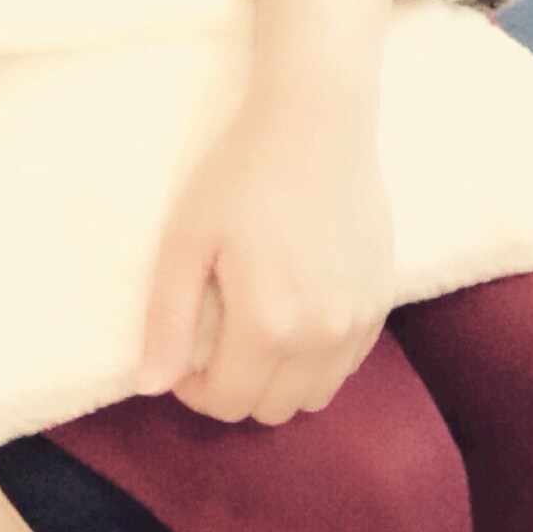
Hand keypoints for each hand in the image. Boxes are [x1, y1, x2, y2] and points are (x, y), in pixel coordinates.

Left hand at [134, 75, 395, 425]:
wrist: (316, 123)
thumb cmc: (242, 173)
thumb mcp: (187, 240)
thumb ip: (169, 319)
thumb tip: (150, 385)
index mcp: (267, 322)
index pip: (228, 402)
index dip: (195, 389)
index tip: (184, 355)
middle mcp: (321, 334)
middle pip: (273, 408)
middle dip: (236, 388)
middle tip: (215, 341)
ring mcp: (358, 318)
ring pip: (316, 394)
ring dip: (280, 380)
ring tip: (255, 330)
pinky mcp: (382, 297)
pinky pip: (348, 361)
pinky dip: (318, 358)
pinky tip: (295, 312)